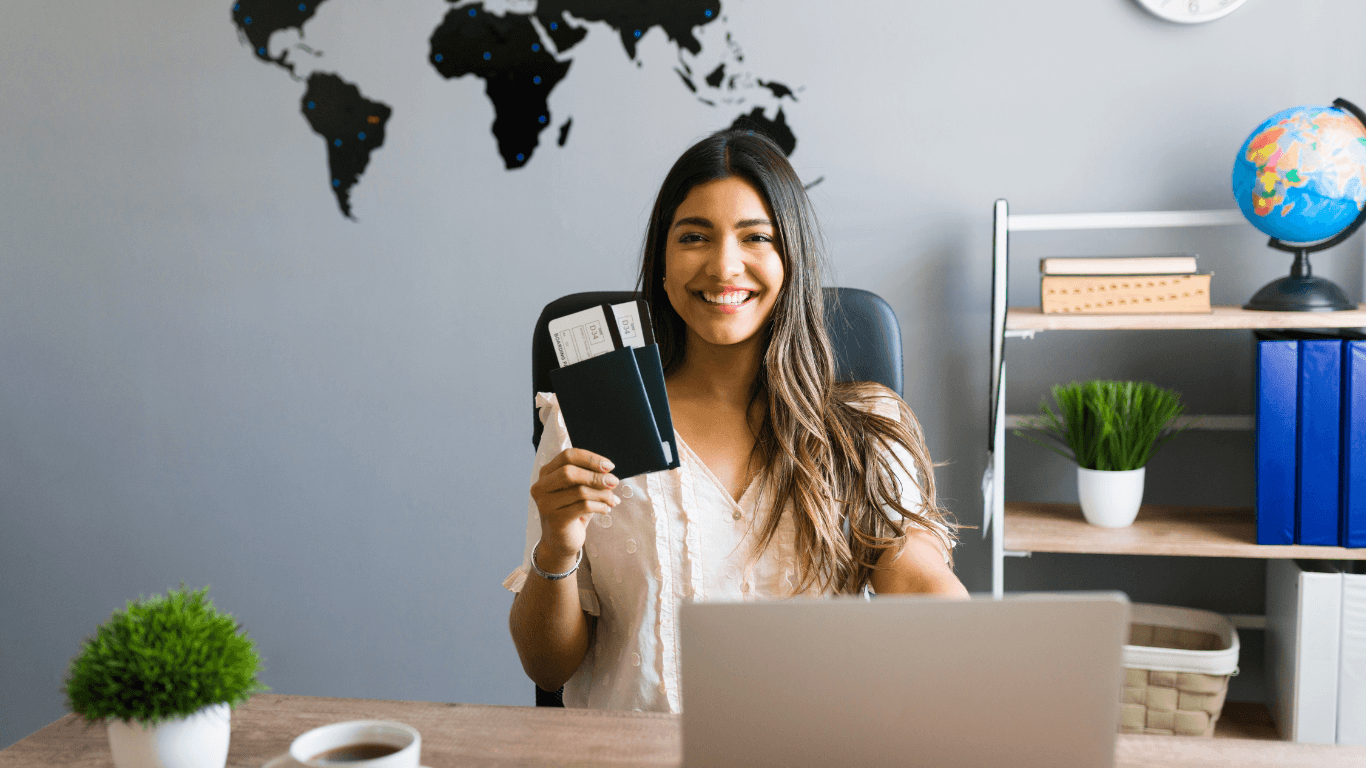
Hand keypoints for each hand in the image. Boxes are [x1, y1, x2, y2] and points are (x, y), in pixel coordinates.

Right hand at [530, 448, 619, 570]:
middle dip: (596, 476)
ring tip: (612, 499)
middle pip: (569, 472)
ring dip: (602, 494)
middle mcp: (541, 487)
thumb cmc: (571, 511)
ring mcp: (546, 504)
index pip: (568, 456)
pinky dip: (600, 506)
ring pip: (580, 491)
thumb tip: (608, 473)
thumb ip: (589, 478)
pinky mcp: (556, 520)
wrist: (561, 542)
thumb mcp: (578, 490)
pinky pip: (584, 507)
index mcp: (546, 474)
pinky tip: (606, 510)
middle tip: (614, 482)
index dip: (590, 458)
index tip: (609, 466)